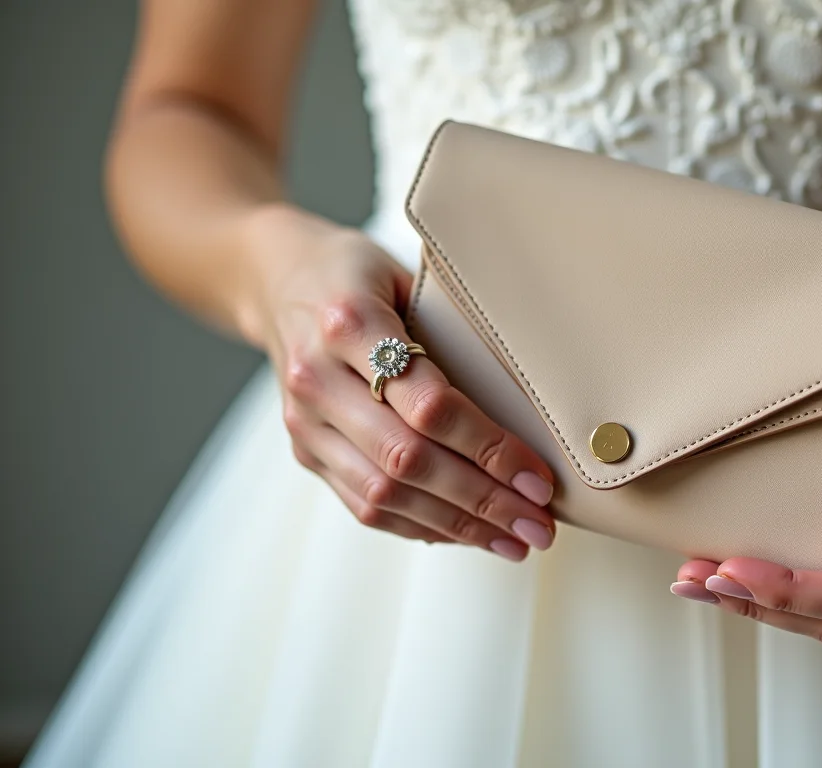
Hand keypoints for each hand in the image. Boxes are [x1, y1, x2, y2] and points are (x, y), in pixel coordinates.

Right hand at [242, 205, 557, 559]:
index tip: (539, 477)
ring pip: (383, 493)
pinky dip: (421, 525)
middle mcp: (318, 378)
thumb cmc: (360, 274)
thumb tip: (537, 395)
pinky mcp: (306, 450)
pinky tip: (468, 534)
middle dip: (482, 501)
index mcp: (348, 322)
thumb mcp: (407, 274)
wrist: (277, 280)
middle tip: (538, 524)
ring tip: (515, 539)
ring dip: (457, 525)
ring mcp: (305, 421)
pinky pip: (363, 504)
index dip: (489, 448)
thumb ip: (453, 327)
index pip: (429, 404)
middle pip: (407, 459)